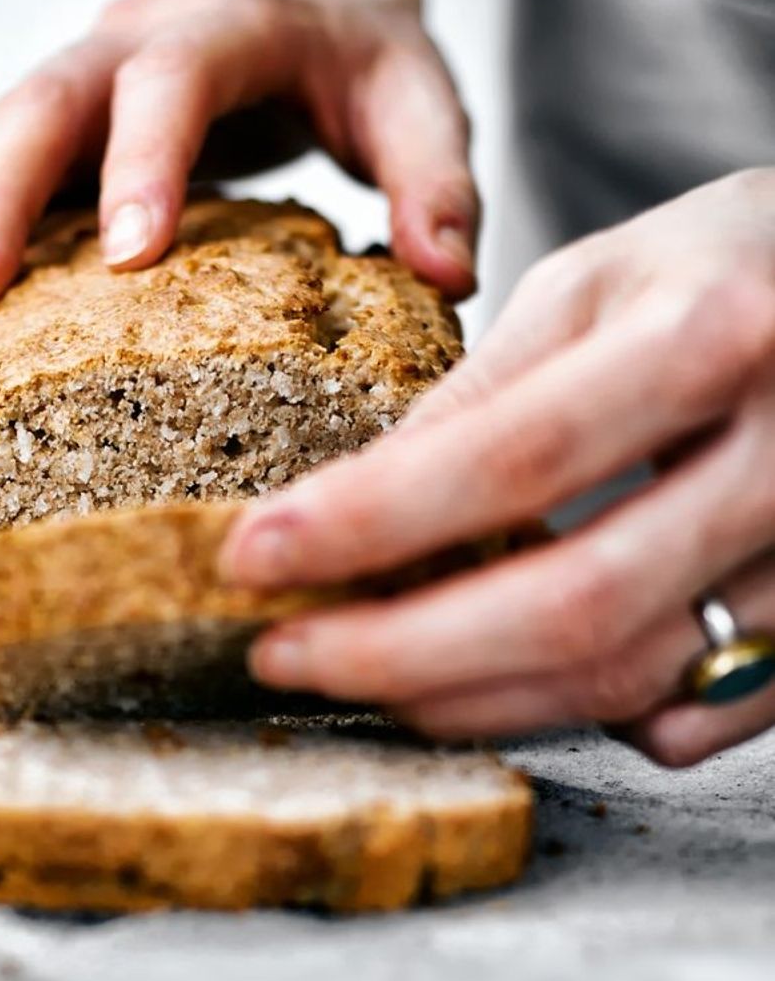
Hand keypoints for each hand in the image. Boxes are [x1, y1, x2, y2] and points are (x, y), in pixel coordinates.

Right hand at [0, 0, 476, 369]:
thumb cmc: (365, 63)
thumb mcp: (423, 102)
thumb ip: (441, 181)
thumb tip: (448, 278)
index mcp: (236, 24)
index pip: (174, 74)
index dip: (142, 157)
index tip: (126, 259)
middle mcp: (136, 41)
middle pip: (41, 101)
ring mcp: (85, 84)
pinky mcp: (61, 134)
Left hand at [222, 170, 774, 766]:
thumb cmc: (727, 264)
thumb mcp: (597, 281)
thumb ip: (486, 392)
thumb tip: (357, 498)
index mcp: (711, 336)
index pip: (513, 456)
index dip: (369, 522)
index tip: (252, 556)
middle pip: (571, 602)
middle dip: (399, 650)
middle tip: (282, 656)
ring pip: (628, 675)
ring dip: (472, 696)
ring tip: (368, 676)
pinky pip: (699, 716)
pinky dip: (589, 714)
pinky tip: (512, 682)